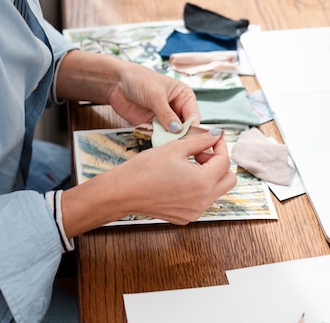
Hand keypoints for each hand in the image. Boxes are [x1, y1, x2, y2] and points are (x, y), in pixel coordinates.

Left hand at [56, 50, 198, 132]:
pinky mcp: (152, 126)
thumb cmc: (139, 79)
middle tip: (177, 146)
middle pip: (184, 128)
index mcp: (184, 97)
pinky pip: (159, 137)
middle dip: (180, 137)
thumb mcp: (155, 95)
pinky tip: (156, 144)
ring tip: (165, 145)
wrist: (117, 82)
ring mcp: (164, 118)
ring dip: (168, 140)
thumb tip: (178, 130)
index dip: (192, 128)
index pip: (193, 116)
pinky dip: (158, 141)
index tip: (189, 140)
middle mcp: (176, 109)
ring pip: (172, 135)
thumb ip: (166, 113)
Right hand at [61, 128, 236, 236]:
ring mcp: (194, 212)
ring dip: (210, 174)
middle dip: (219, 162)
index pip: (224, 162)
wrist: (123, 192)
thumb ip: (199, 141)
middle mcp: (202, 201)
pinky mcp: (185, 217)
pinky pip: (202, 200)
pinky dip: (199, 187)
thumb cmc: (145, 169)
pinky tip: (181, 176)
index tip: (212, 138)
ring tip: (189, 163)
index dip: (219, 146)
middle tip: (201, 152)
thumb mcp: (175, 148)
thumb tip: (215, 135)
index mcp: (202, 183)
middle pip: (228, 180)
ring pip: (216, 191)